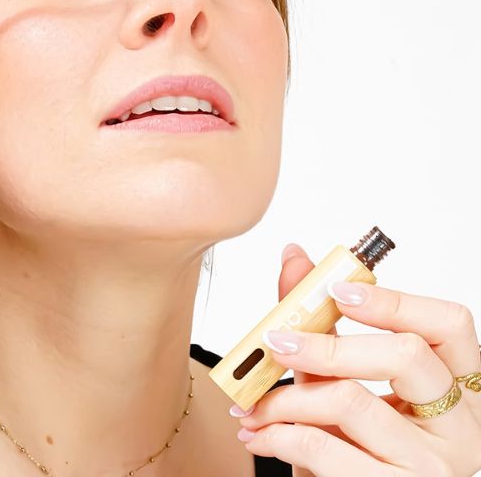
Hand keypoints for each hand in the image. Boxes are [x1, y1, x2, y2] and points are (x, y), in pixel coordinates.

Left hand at [232, 243, 480, 475]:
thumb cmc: (358, 448)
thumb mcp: (342, 382)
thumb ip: (321, 325)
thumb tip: (294, 257)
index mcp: (457, 388)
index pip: (449, 325)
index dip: (394, 300)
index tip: (335, 290)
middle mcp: (461, 427)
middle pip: (405, 355)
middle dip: (325, 344)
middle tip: (276, 342)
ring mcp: (437, 468)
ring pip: (351, 400)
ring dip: (284, 397)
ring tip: (253, 404)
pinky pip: (325, 447)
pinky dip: (278, 435)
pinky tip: (262, 434)